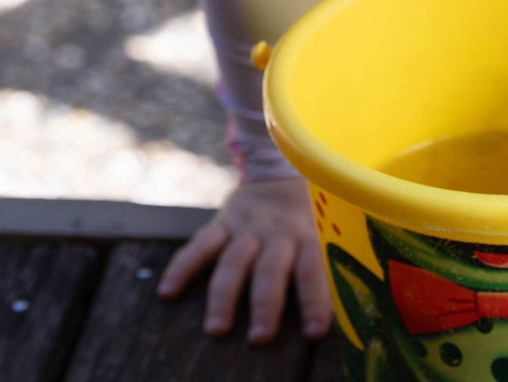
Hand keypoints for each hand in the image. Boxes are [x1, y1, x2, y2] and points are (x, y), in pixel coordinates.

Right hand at [157, 177, 332, 343]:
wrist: (277, 170)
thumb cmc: (303, 220)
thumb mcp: (319, 232)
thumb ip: (319, 266)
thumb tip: (339, 316)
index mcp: (306, 236)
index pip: (313, 269)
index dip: (315, 299)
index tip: (315, 332)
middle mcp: (277, 233)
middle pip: (271, 267)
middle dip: (266, 302)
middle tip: (260, 338)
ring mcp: (247, 227)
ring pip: (234, 259)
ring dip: (225, 294)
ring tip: (216, 328)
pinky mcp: (222, 222)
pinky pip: (201, 243)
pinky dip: (184, 266)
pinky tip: (168, 291)